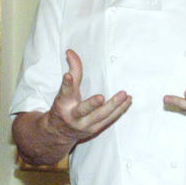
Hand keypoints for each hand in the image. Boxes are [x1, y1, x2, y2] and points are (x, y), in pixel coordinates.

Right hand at [13, 49, 131, 165]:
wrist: (58, 133)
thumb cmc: (63, 107)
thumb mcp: (64, 91)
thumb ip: (72, 71)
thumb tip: (71, 51)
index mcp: (63, 104)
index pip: (65, 91)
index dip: (67, 83)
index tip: (67, 76)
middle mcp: (73, 116)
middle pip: (83, 110)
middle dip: (92, 104)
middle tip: (101, 97)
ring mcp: (84, 125)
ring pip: (101, 116)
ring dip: (114, 106)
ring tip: (124, 95)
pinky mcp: (94, 130)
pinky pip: (109, 120)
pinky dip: (119, 111)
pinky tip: (127, 101)